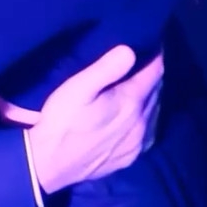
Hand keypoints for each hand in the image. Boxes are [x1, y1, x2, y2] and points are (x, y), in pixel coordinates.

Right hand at [28, 48, 162, 195]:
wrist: (49, 164)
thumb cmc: (62, 120)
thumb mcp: (78, 87)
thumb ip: (106, 68)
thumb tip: (131, 50)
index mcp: (131, 102)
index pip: (155, 73)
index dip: (156, 55)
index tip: (153, 42)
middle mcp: (141, 123)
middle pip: (157, 93)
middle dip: (153, 75)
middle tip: (144, 60)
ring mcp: (137, 144)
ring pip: (154, 113)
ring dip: (150, 97)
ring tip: (140, 84)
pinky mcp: (129, 157)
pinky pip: (148, 132)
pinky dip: (146, 118)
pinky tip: (136, 116)